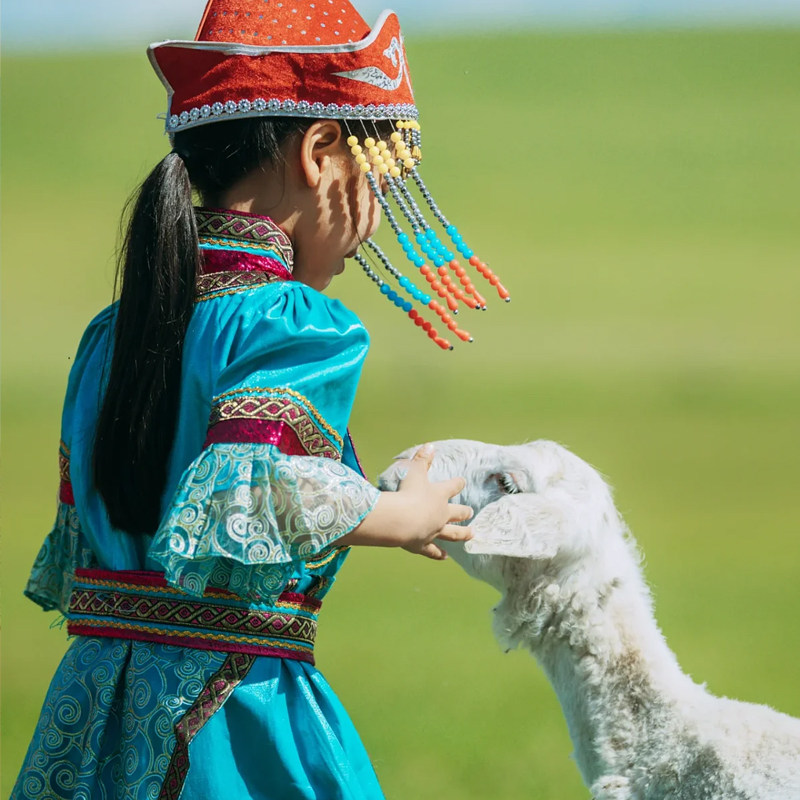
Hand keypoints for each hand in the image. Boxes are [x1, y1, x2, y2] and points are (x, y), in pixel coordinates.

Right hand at [394, 444, 472, 559]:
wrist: (401, 519)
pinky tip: (444, 557)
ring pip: (451, 534)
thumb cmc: (408, 492)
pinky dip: (438, 554)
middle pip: (457, 513)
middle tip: (471, 512)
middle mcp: (440, 514)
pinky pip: (432, 550)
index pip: (452, 487)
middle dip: (464, 512)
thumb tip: (430, 445)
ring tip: (470, 535)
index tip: (463, 482)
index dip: (457, 484)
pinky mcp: (422, 544)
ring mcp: (433, 531)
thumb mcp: (414, 472)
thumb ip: (422, 459)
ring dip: (461, 534)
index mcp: (439, 495)